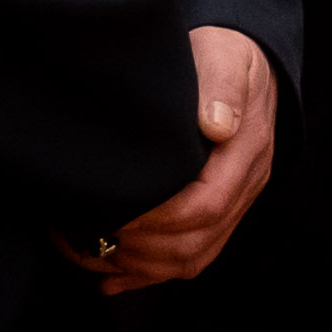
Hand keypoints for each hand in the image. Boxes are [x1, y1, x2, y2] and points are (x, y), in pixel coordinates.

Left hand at [65, 25, 277, 295]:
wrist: (248, 65)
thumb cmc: (227, 56)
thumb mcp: (226, 57)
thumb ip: (222, 87)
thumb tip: (215, 125)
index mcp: (247, 153)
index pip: (206, 205)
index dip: (158, 219)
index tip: (115, 212)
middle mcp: (245, 187)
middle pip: (195, 243)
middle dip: (137, 248)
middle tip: (83, 233)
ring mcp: (233, 205)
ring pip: (189, 259)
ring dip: (135, 265)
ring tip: (83, 250)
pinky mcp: (217, 213)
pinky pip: (187, 258)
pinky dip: (145, 274)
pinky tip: (108, 275)